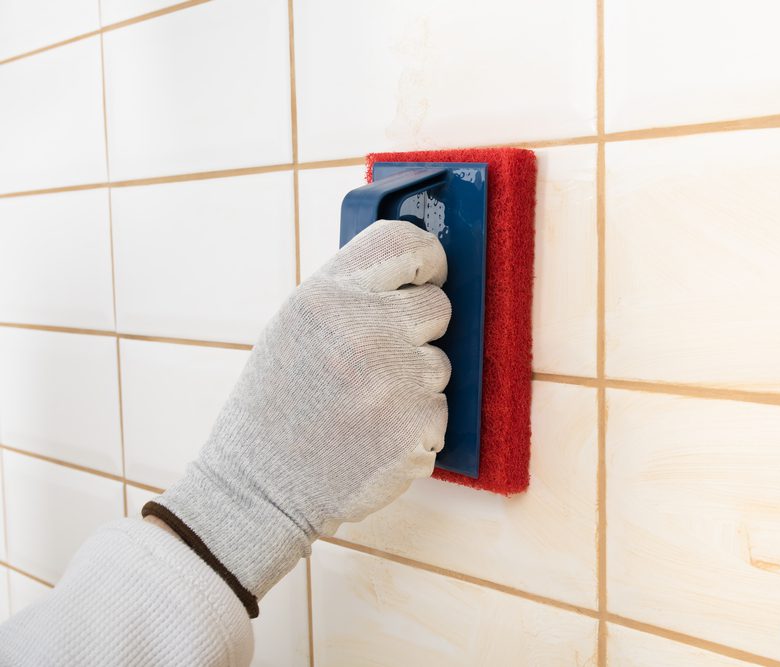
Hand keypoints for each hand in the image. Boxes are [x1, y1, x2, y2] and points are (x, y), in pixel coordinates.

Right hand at [144, 219, 450, 611]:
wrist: (260, 488)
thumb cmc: (278, 405)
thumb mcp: (294, 328)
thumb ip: (350, 295)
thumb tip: (416, 277)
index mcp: (327, 297)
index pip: (404, 242)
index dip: (427, 258)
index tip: (428, 276)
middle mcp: (367, 330)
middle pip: (439, 306)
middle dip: (418, 330)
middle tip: (379, 359)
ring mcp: (398, 380)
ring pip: (440, 363)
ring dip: (413, 383)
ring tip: (363, 406)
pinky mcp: (419, 426)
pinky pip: (440, 409)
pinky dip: (415, 424)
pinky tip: (374, 436)